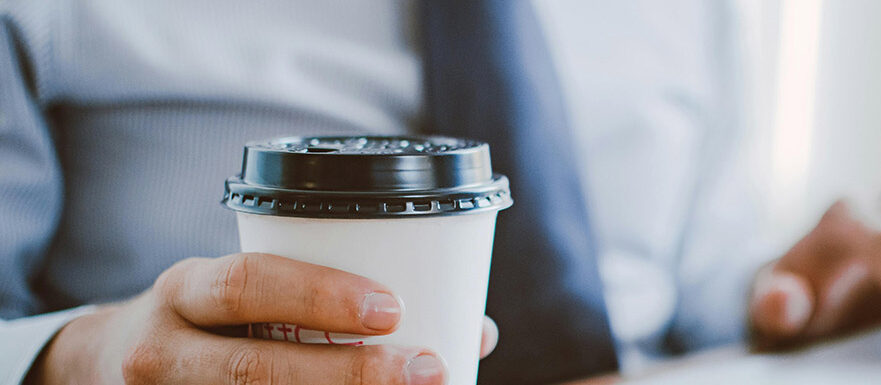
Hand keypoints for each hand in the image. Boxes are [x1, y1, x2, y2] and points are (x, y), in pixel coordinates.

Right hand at [28, 253, 498, 384]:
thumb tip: (476, 331)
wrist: (112, 365)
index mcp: (186, 290)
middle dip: (345, 374)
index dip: (318, 294)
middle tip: (425, 370)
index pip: (245, 286)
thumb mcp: (251, 294)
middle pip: (251, 370)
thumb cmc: (217, 321)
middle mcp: (164, 349)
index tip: (392, 309)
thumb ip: (336, 301)